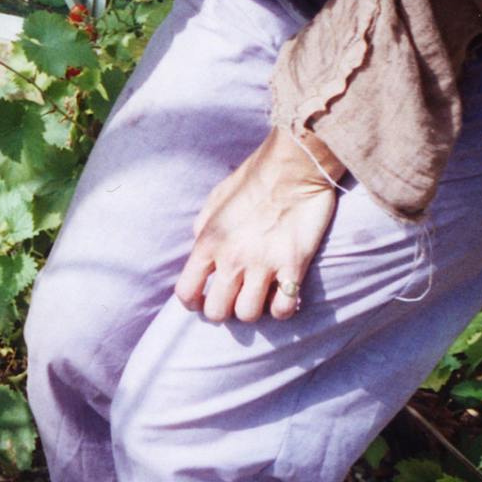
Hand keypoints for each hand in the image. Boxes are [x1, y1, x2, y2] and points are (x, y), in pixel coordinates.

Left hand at [172, 127, 343, 322]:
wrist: (294, 165)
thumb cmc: (254, 178)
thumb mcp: (216, 199)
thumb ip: (204, 226)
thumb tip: (200, 246)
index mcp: (209, 241)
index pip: (187, 291)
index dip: (193, 302)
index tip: (203, 299)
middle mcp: (232, 258)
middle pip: (217, 312)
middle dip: (223, 310)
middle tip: (234, 298)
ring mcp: (263, 264)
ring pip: (248, 315)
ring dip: (253, 310)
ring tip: (258, 296)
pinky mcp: (293, 266)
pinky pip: (283, 309)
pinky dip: (282, 309)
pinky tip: (282, 295)